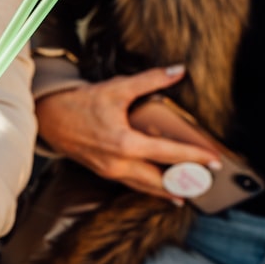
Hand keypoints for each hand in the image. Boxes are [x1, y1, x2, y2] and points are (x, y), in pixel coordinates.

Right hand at [35, 65, 220, 201]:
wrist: (50, 118)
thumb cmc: (82, 103)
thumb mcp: (117, 89)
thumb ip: (150, 80)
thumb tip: (178, 71)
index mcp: (125, 143)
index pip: (168, 153)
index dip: (194, 157)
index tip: (214, 161)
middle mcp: (118, 163)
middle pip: (159, 181)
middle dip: (185, 184)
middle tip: (207, 184)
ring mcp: (110, 171)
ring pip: (145, 187)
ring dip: (167, 191)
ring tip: (188, 193)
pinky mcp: (104, 173)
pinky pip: (132, 184)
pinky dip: (149, 187)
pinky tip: (160, 188)